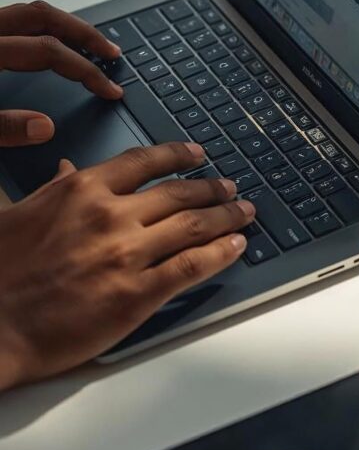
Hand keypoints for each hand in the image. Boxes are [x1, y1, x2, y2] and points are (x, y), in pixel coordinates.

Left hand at [0, 0, 122, 146]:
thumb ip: (3, 127)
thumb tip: (45, 127)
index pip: (49, 51)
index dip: (85, 70)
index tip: (110, 90)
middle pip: (44, 17)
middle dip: (85, 33)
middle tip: (112, 53)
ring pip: (29, 12)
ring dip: (65, 25)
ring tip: (90, 43)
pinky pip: (15, 19)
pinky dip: (42, 26)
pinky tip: (52, 42)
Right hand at [0, 142, 254, 390]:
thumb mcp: (20, 212)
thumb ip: (55, 189)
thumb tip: (67, 168)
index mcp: (82, 190)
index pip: (144, 161)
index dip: (178, 156)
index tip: (197, 154)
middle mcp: (111, 216)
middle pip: (179, 194)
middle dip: (213, 189)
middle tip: (231, 188)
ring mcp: (126, 255)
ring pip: (194, 226)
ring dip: (227, 217)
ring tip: (245, 212)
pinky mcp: (136, 294)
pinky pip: (191, 266)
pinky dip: (220, 253)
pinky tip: (236, 246)